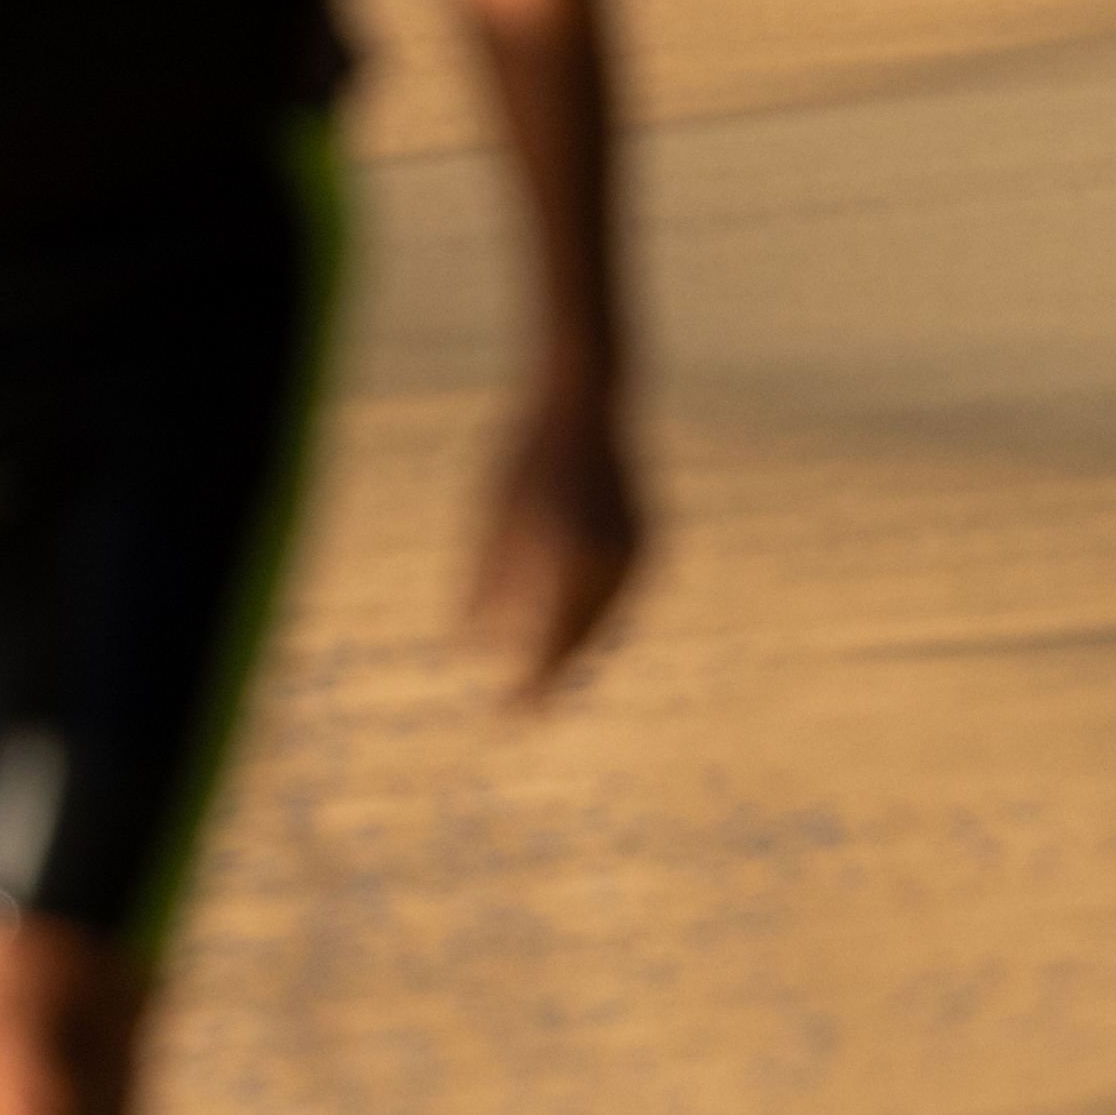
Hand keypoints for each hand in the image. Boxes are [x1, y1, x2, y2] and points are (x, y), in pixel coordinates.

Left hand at [464, 377, 647, 702]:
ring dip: (577, 646)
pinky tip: (574, 626)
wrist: (586, 398)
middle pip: (583, 638)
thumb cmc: (524, 454)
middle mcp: (610, 558)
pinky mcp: (650, 539)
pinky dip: (596, 615)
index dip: (529, 684)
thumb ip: (484, 582)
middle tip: (526, 708)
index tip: (507, 715)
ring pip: (606, 620)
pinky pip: (621, 594)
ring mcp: (637, 549)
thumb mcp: (491, 517)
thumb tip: (464, 644)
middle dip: (554, 673)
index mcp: (567, 554)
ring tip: (547, 674)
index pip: (549, 640)